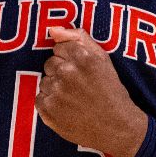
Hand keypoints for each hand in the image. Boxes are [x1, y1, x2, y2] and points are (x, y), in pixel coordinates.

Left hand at [37, 27, 147, 156]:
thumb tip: (53, 30)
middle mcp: (67, 72)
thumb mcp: (102, 58)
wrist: (115, 126)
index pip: (60, 47)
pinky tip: (66, 107)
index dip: (70, 58)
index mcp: (82, 57)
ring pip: (44, 80)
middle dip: (61, 71)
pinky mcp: (47, 110)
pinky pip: (39, 98)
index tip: (80, 69)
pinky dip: (50, 103)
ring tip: (73, 97)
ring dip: (55, 87)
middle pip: (50, 62)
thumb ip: (79, 38)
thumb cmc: (110, 90)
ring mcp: (56, 92)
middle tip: (78, 85)